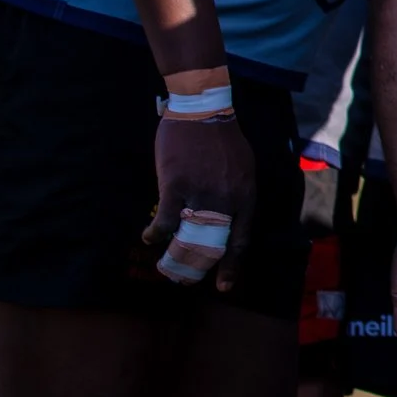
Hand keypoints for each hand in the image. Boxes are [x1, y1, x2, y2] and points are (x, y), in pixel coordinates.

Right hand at [144, 113, 256, 292]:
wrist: (203, 111)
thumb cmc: (223, 139)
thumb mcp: (243, 168)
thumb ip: (237, 194)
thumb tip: (229, 216)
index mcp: (247, 196)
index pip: (242, 240)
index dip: (232, 265)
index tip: (224, 285)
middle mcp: (228, 199)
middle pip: (215, 245)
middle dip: (201, 267)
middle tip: (187, 280)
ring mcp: (202, 193)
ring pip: (188, 236)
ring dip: (175, 253)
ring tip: (165, 261)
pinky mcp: (177, 185)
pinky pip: (167, 219)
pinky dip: (157, 233)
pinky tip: (150, 237)